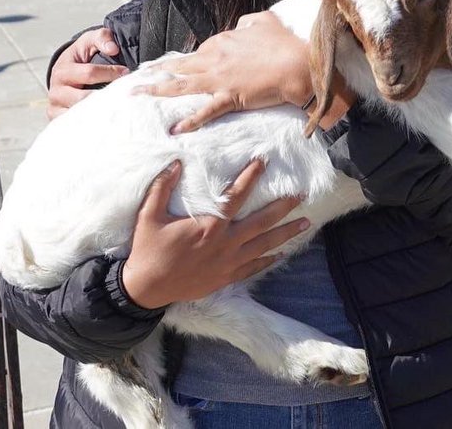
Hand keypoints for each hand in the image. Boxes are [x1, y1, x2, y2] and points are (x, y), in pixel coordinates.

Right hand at [46, 27, 128, 119]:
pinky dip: (91, 124)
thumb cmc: (81, 56)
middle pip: (84, 97)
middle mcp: (56, 91)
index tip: (127, 73)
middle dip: (107, 95)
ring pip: (80, 114)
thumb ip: (102, 38)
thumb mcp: (89, 41)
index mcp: (62, 70)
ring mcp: (55, 107)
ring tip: (118, 107)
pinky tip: (107, 120)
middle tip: (125, 94)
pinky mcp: (58, 120)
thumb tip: (114, 48)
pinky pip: (75, 125)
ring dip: (101, 111)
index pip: (89, 73)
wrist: (65, 73)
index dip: (110, 73)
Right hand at [121, 160, 307, 308]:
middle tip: (302, 195)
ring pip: (265, 245)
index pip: (236, 196)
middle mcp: (225, 244)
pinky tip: (281, 253)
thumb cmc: (148, 250)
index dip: (251, 177)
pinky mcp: (225, 278)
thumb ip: (162, 187)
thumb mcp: (149, 215)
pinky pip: (253, 267)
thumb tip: (176, 162)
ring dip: (286, 233)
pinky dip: (269, 259)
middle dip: (284, 207)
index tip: (263, 162)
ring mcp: (228, 263)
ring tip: (305, 223)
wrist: (146, 289)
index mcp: (209, 225)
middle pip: (262, 222)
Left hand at [141, 12, 315, 132]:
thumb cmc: (284, 42)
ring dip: (158, 90)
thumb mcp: (264, 20)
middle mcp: (215, 59)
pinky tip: (175, 128)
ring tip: (139, 94)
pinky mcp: (229, 97)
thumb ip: (248, 21)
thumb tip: (241, 24)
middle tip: (141, 74)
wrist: (297, 64)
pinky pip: (206, 111)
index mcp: (223, 40)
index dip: (191, 59)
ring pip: (182, 86)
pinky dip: (190, 120)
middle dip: (158, 70)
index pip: (201, 51)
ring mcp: (220, 79)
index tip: (181, 64)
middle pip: (181, 66)